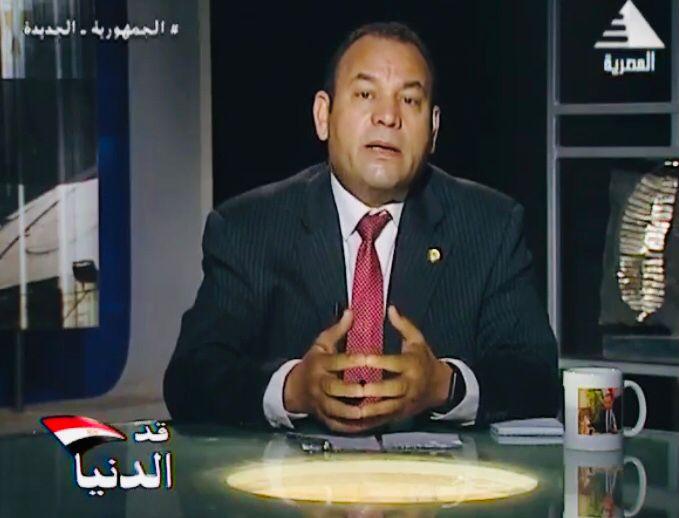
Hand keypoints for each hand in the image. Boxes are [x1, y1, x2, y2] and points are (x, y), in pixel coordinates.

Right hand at [283, 309, 376, 432]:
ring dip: (352, 411)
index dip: (352, 361)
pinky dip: (351, 426)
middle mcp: (319, 384)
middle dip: (352, 389)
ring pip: (336, 409)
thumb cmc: (313, 362)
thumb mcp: (321, 344)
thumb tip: (351, 312)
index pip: (337, 361)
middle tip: (370, 388)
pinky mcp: (324, 418)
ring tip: (369, 410)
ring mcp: (320, 403)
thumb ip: (338, 330)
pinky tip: (367, 424)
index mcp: (320, 363)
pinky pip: (337, 424)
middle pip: (335, 388)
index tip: (369, 359)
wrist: (294, 389)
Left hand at [358, 305, 452, 421]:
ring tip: (352, 407)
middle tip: (354, 387)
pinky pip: (385, 418)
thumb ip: (403, 325)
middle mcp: (410, 384)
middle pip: (392, 389)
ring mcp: (406, 401)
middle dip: (373, 389)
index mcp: (412, 364)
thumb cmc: (424, 359)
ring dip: (370, 408)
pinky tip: (357, 418)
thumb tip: (390, 308)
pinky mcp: (401, 413)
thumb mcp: (417, 340)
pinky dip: (372, 419)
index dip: (379, 362)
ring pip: (388, 407)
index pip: (395, 363)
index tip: (362, 359)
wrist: (439, 387)